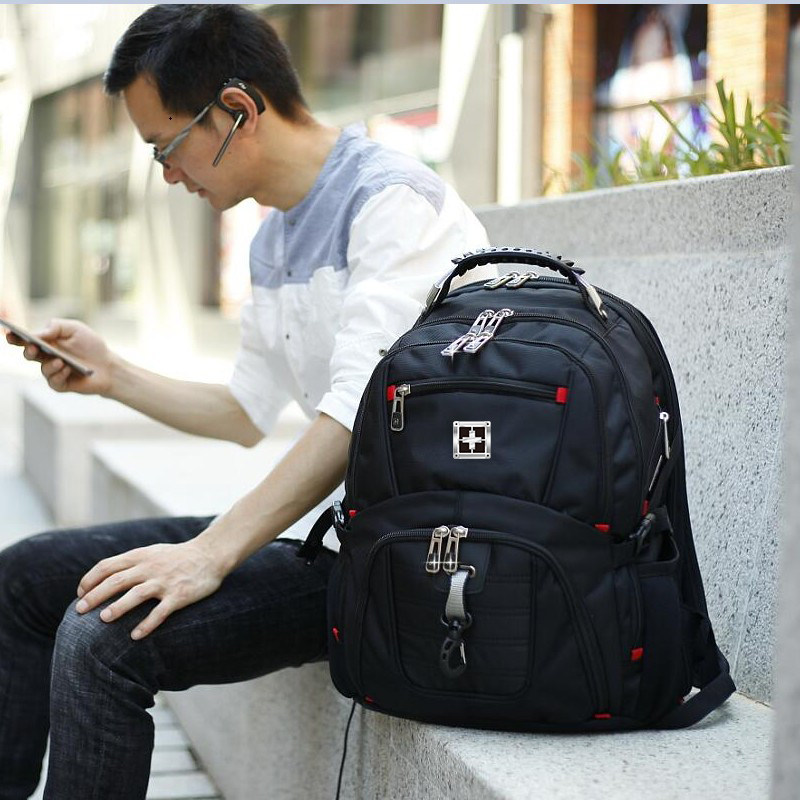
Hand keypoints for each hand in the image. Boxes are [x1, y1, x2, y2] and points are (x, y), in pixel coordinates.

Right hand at [6, 318, 113, 395]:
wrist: (108, 365)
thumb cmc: (91, 345)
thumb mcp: (75, 329)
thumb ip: (56, 326)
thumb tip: (37, 333)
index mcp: (46, 342)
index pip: (25, 339)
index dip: (15, 337)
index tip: (10, 333)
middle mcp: (46, 357)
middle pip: (29, 354)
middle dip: (28, 350)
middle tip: (33, 347)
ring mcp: (52, 371)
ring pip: (43, 368)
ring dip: (50, 364)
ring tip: (60, 360)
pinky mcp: (61, 384)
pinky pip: (54, 381)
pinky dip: (59, 374)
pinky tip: (67, 369)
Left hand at [75, 539, 226, 639]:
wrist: (211, 555)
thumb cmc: (177, 556)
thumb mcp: (152, 552)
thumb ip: (131, 562)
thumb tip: (103, 576)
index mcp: (141, 556)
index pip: (107, 565)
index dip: (90, 580)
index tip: (80, 594)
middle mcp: (150, 567)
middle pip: (116, 580)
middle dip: (95, 595)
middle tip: (79, 611)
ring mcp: (165, 582)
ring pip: (136, 594)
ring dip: (118, 607)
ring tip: (103, 619)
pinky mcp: (180, 595)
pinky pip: (161, 612)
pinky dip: (147, 624)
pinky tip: (136, 636)